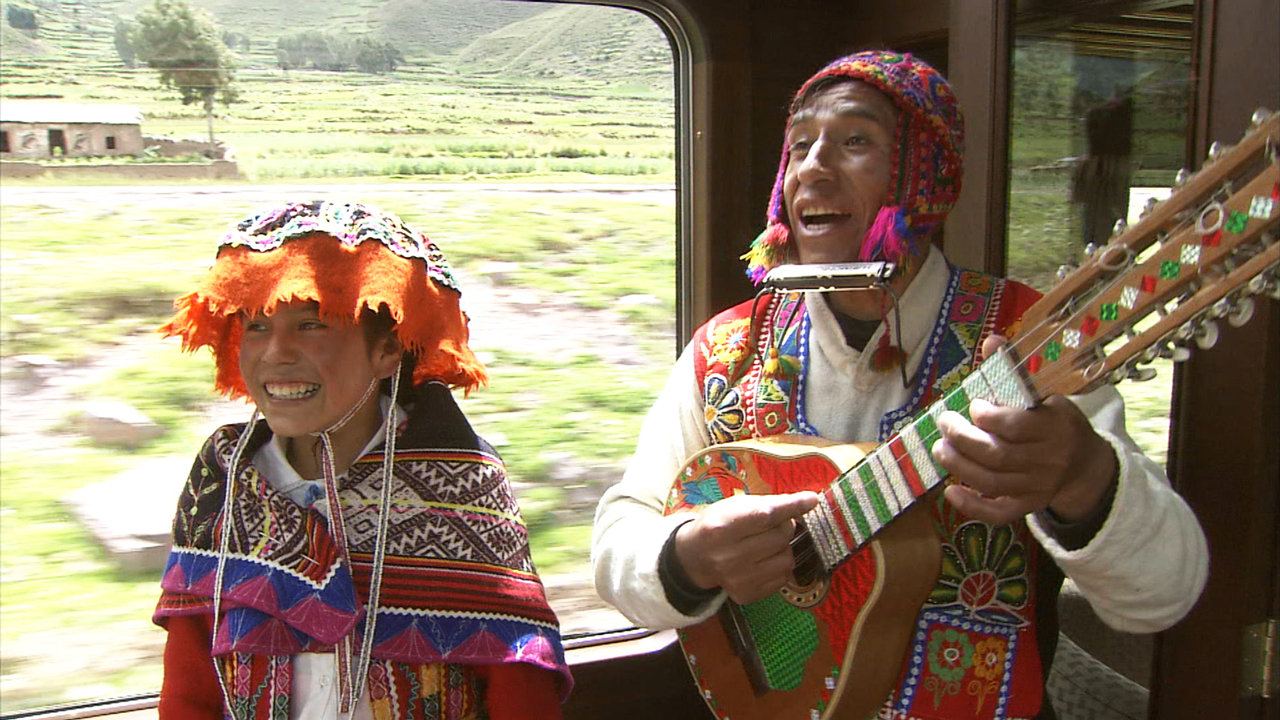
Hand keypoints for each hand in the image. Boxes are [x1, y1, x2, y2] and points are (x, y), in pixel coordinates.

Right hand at [673, 491, 819, 604]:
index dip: (792, 507)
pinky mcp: (746, 595)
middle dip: (785, 526)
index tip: (811, 499)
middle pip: (780, 537)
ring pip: (787, 558)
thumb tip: (807, 501)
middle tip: (773, 524)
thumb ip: (767, 503)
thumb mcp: (733, 506)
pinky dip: (779, 565)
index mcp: (721, 528)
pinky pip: (782, 577)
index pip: (766, 516)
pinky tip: (764, 560)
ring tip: (767, 543)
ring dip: (784, 547)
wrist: (695, 557)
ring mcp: (738, 579)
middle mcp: (729, 557)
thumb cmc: (718, 525)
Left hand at [930, 336, 1117, 524]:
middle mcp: (1049, 461)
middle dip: (963, 439)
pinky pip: (999, 513)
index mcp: (1056, 428)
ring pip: (993, 482)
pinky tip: (950, 491)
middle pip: (998, 455)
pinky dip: (972, 506)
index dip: (987, 417)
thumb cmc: (1056, 423)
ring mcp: (1038, 488)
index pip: (1016, 426)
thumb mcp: (1045, 395)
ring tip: (940, 448)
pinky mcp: (1028, 506)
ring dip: (959, 466)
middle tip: (945, 423)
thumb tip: (990, 341)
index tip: (972, 406)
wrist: (1085, 465)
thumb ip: (1014, 371)